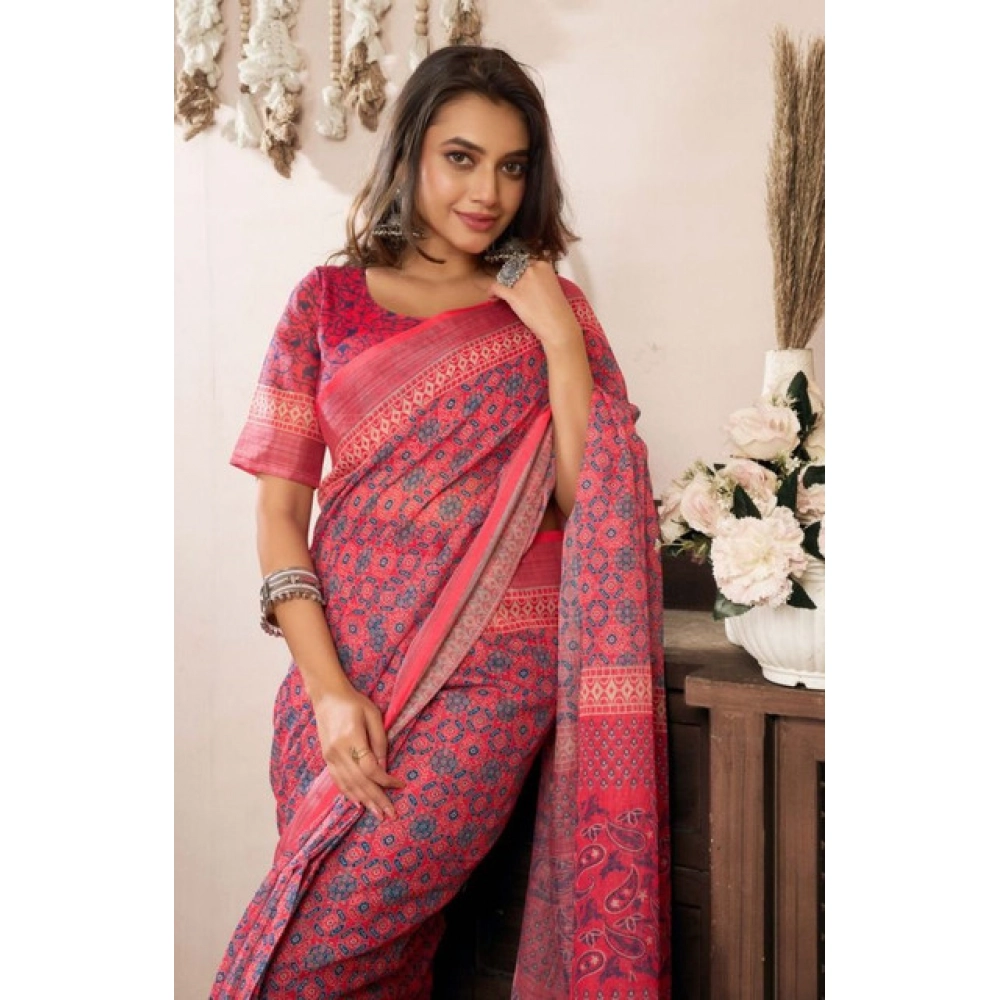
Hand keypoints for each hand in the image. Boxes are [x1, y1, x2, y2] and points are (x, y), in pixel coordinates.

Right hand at [313, 686, 405, 820]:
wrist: (327, 696)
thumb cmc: (354, 703)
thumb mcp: (373, 716)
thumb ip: (380, 742)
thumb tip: (384, 768)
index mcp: (351, 738)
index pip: (370, 768)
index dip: (385, 780)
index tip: (399, 785)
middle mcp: (338, 752)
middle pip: (359, 782)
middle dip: (376, 799)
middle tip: (391, 814)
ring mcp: (330, 757)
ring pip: (348, 785)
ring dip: (364, 801)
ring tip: (377, 814)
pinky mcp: (327, 759)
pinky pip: (338, 781)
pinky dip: (349, 794)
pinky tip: (358, 804)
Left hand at [488, 260, 582, 350]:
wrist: (558, 325)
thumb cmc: (557, 309)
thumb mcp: (552, 285)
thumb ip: (539, 277)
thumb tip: (526, 280)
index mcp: (543, 265)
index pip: (523, 261)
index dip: (518, 271)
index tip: (516, 278)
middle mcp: (532, 269)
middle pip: (512, 268)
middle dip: (510, 277)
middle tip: (510, 288)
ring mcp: (522, 281)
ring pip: (503, 277)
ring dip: (501, 285)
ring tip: (502, 294)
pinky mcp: (513, 295)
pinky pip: (496, 288)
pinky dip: (492, 291)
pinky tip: (492, 296)